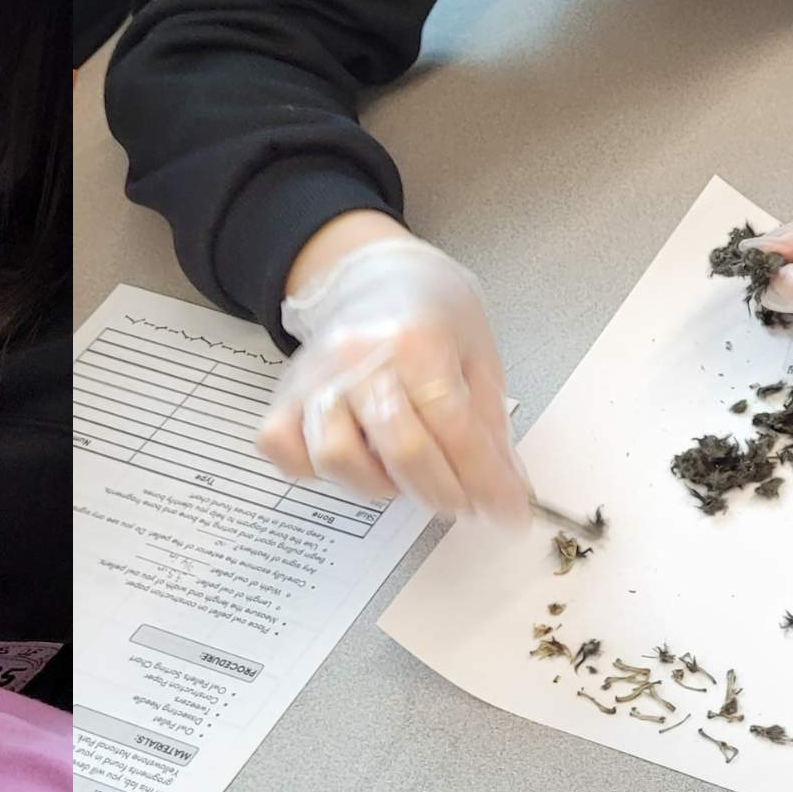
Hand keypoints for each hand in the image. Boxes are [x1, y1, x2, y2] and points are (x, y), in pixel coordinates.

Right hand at [260, 219, 523, 519]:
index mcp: (417, 341)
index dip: (487, 482)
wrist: (375, 277)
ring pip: (337, 459)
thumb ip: (489, 426)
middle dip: (444, 493)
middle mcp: (359, 358)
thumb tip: (505, 490)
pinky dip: (316, 469)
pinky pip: (285, 451)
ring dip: (380, 484)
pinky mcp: (283, 396)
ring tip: (406, 470)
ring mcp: (315, 378)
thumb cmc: (432, 317)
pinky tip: (355, 457)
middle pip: (403, 451)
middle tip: (464, 500)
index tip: (509, 514)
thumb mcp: (479, 357)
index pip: (457, 430)